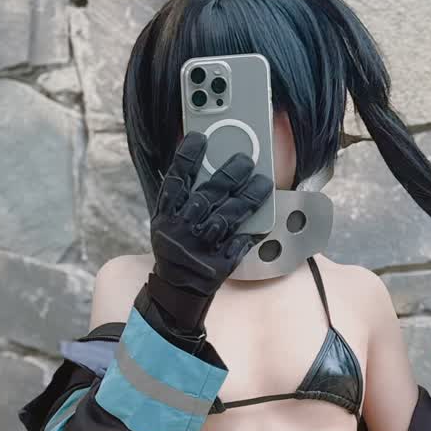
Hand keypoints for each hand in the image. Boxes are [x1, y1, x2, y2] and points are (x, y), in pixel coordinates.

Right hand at [145, 131, 274, 337]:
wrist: (177, 292)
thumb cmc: (175, 249)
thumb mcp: (167, 223)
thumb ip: (181, 198)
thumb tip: (205, 165)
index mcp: (165, 218)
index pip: (175, 182)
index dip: (186, 158)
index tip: (200, 138)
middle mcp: (181, 232)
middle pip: (206, 197)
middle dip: (228, 175)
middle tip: (246, 159)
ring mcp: (200, 250)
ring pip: (226, 218)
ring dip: (247, 198)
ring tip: (263, 182)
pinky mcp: (218, 267)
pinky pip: (239, 245)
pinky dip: (252, 232)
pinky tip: (265, 219)